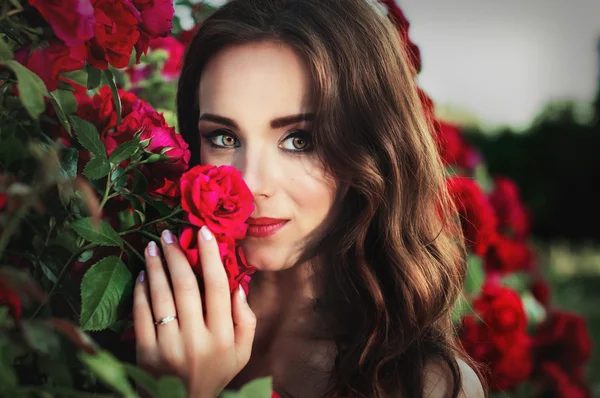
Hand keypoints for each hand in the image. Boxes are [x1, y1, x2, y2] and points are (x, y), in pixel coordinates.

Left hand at [133, 226, 256, 397]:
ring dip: (155, 267)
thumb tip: (238, 286)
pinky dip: (140, 291)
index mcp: (222, 337)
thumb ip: (246, 320)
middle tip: (168, 234)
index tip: (205, 233)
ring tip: (152, 247)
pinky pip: (141, 315)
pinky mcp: (146, 354)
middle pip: (186, 286)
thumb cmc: (215, 372)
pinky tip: (142, 275)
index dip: (211, 257)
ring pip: (161, 297)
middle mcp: (196, 340)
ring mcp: (169, 347)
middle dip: (176, 255)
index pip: (218, 287)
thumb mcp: (241, 352)